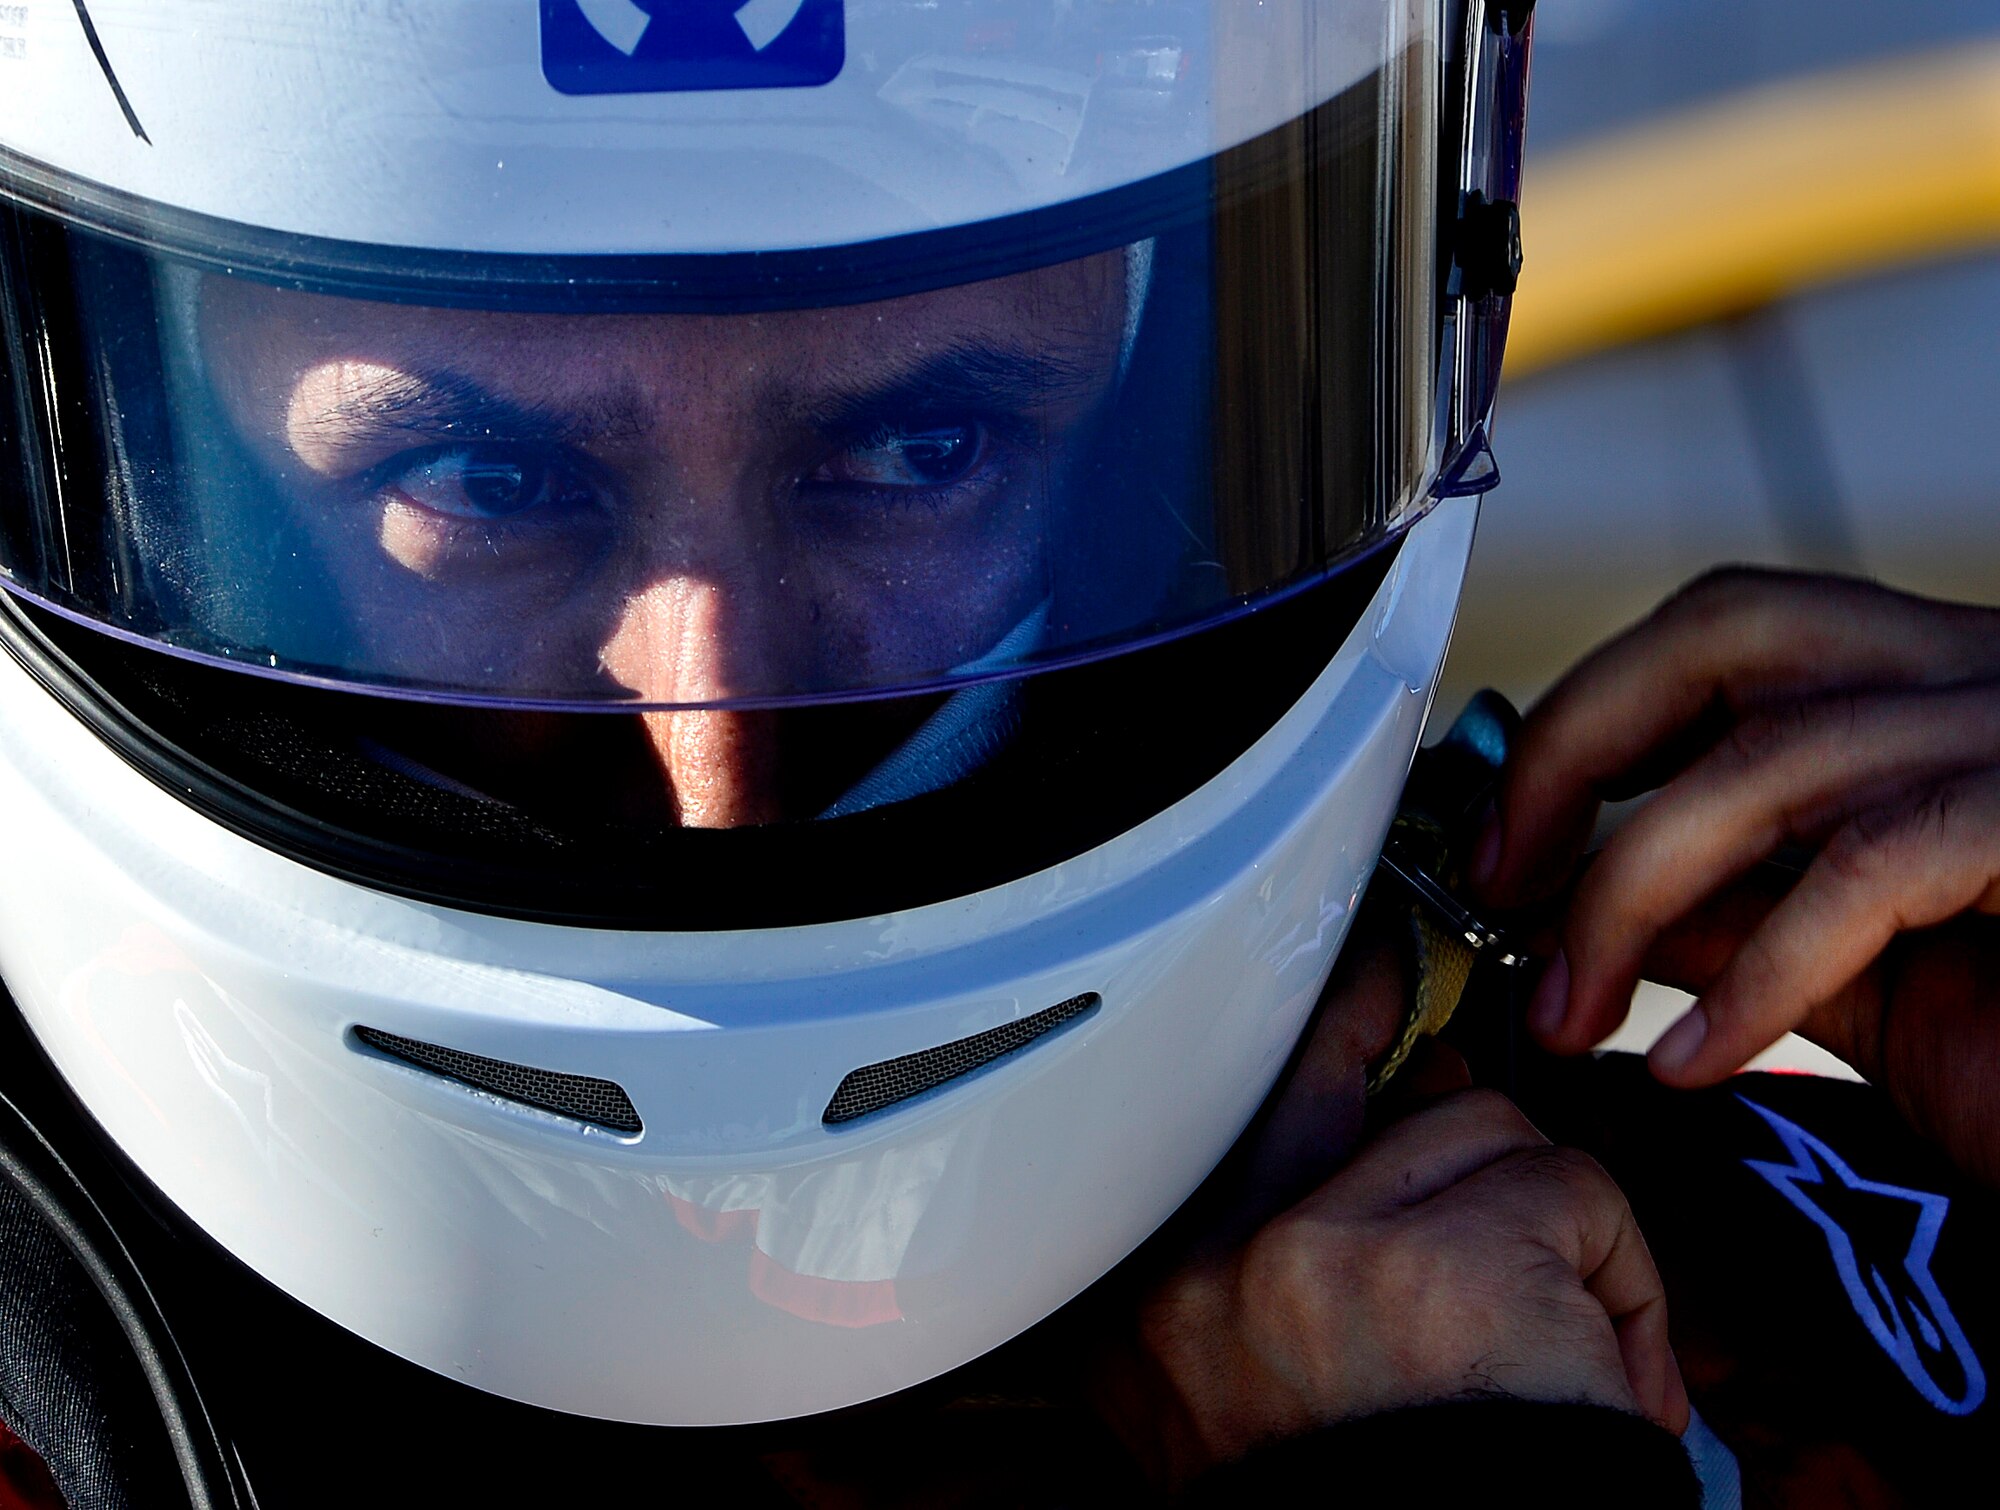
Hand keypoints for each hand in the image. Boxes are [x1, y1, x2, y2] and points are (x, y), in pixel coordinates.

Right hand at [1086, 931, 1683, 1487]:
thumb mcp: (1236, 1399)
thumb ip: (1262, 1257)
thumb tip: (1376, 1111)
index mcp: (1141, 1303)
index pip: (1199, 1106)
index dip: (1293, 1036)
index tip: (1345, 984)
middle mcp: (1206, 1262)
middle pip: (1328, 1060)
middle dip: (1396, 1026)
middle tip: (1427, 1002)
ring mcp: (1322, 1253)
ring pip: (1478, 1125)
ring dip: (1548, 1222)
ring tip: (1562, 1346)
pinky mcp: (1455, 1261)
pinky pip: (1577, 1187)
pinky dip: (1626, 1280)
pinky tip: (1616, 1378)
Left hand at [1471, 567, 1999, 1182]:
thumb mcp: (1855, 964)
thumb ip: (1732, 908)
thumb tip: (1583, 895)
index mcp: (1925, 689)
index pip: (1720, 630)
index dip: (1582, 721)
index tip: (1494, 842)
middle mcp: (1983, 677)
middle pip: (1731, 628)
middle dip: (1576, 754)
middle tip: (1495, 885)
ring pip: (1776, 757)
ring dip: (1629, 897)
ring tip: (1568, 1018)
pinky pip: (1873, 869)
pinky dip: (1755, 972)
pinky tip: (1692, 1058)